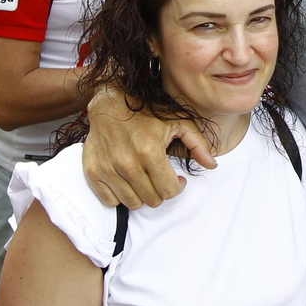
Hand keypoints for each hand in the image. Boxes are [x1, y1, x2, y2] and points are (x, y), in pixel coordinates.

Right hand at [81, 86, 215, 207]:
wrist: (110, 102)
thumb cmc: (145, 111)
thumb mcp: (178, 121)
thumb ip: (198, 144)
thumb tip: (212, 164)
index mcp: (150, 151)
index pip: (169, 191)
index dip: (177, 187)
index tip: (176, 180)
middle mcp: (127, 163)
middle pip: (152, 200)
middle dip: (160, 192)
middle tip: (160, 178)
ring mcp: (108, 168)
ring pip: (132, 203)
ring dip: (141, 195)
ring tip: (144, 179)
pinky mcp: (93, 171)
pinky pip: (110, 200)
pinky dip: (119, 195)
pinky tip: (126, 181)